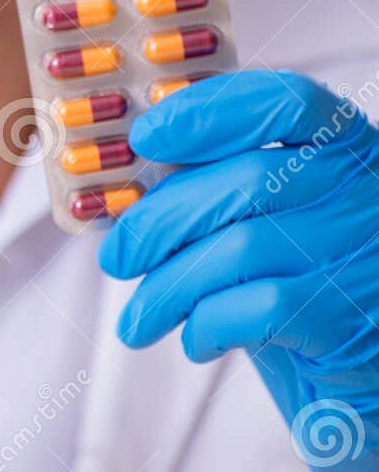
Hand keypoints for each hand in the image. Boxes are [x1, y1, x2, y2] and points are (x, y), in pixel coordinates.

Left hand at [100, 70, 378, 471]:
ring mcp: (367, 253)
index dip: (209, 111)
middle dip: (159, 221)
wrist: (360, 369)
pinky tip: (195, 340)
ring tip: (138, 320)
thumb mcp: (268, 218)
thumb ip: (218, 186)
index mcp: (344, 148)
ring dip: (168, 288)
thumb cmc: (298, 282)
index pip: (286, 102)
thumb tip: (123, 187)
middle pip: (246, 181)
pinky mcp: (354, 317)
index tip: (143, 137)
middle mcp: (365, 192)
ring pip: (241, 249)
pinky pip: (258, 308)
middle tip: (117, 258)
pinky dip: (208, 325)